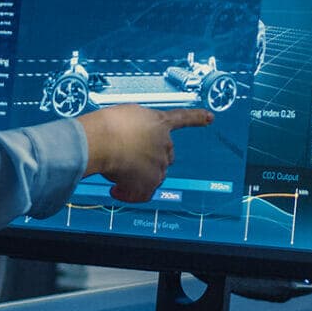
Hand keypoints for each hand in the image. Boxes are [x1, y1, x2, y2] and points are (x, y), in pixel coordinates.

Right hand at [77, 104, 212, 200]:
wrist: (102, 140)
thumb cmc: (107, 126)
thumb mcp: (126, 116)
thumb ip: (137, 127)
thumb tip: (132, 145)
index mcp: (158, 121)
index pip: (182, 118)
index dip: (197, 118)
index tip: (209, 118)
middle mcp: (164, 142)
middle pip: (165, 155)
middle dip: (150, 159)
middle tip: (129, 160)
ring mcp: (160, 162)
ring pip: (153, 176)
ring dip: (136, 176)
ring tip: (115, 170)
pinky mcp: (151, 181)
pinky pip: (142, 194)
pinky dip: (129, 194)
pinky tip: (116, 191)